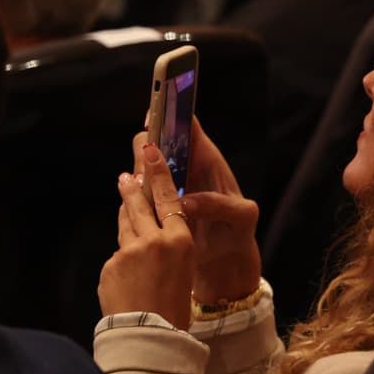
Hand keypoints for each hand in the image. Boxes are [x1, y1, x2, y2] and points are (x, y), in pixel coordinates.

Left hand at [98, 143, 195, 328]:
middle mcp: (154, 240)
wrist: (149, 336)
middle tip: (127, 174)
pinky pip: (117, 255)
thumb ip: (171, 246)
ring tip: (126, 203)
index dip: (158, 172)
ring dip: (126, 215)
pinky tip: (127, 271)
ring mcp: (129, 251)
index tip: (150, 150)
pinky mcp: (110, 265)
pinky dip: (122, 258)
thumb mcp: (184, 270)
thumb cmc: (175, 308)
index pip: (168, 197)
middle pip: (140, 204)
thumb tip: (154, 233)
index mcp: (180, 241)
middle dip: (133, 186)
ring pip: (125, 226)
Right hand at [129, 128, 259, 305]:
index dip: (175, 115)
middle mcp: (188, 169)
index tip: (157, 111)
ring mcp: (170, 185)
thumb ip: (220, 205)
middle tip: (145, 156)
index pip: (191, 130)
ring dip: (140, 169)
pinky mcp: (158, 204)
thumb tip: (188, 202)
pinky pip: (142, 191)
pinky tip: (132, 196)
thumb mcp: (241, 218)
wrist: (225, 262)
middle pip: (163, 143)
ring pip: (148, 166)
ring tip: (138, 178)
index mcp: (210, 163)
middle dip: (150, 144)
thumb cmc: (237, 233)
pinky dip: (135, 192)